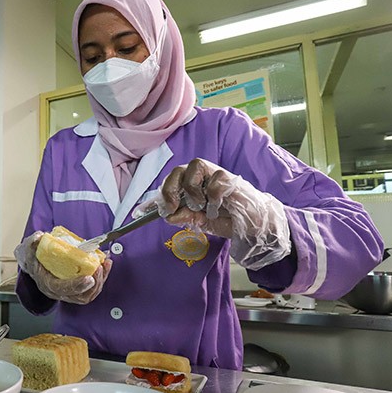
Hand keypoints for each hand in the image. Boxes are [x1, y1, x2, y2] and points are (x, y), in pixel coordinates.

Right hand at [14, 231, 112, 303]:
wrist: (34, 263)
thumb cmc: (34, 256)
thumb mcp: (29, 247)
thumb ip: (33, 242)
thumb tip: (39, 237)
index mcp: (47, 283)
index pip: (62, 289)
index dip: (77, 285)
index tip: (89, 277)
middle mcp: (58, 292)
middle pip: (80, 296)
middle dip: (94, 283)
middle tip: (100, 268)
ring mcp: (69, 292)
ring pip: (89, 294)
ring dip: (100, 281)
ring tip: (106, 264)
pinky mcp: (78, 288)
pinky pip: (92, 289)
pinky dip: (101, 278)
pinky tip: (105, 265)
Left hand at [142, 158, 290, 269]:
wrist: (251, 224)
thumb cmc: (225, 218)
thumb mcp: (199, 222)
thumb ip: (182, 217)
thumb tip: (167, 215)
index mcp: (190, 186)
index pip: (169, 184)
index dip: (156, 196)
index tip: (140, 212)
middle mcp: (200, 177)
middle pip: (177, 170)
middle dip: (170, 189)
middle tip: (172, 207)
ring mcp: (215, 174)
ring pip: (194, 167)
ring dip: (191, 189)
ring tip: (200, 205)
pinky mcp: (229, 178)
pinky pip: (214, 181)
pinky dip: (212, 195)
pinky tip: (217, 205)